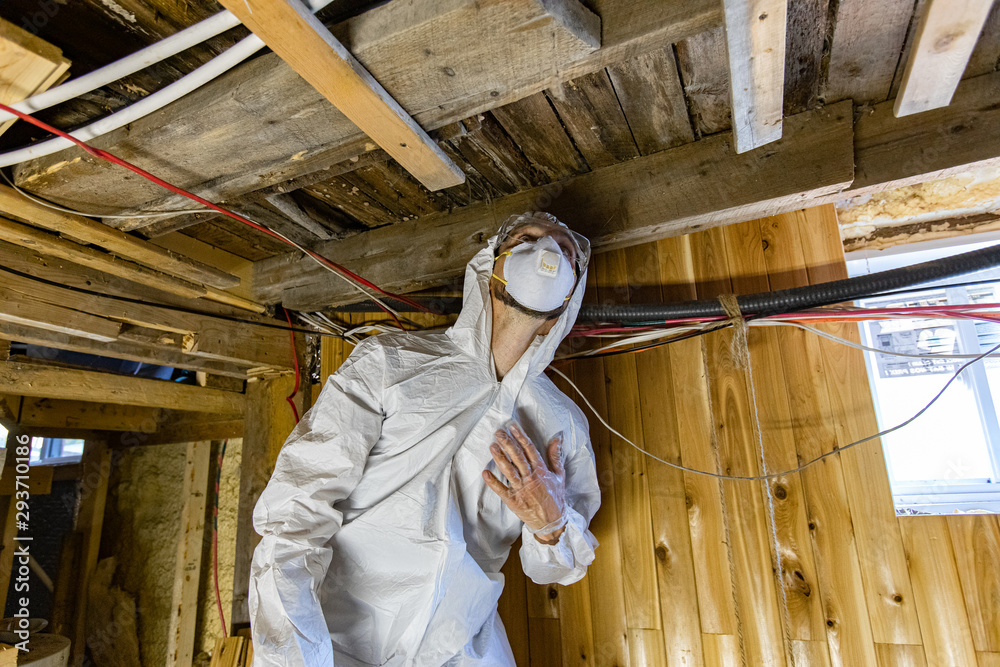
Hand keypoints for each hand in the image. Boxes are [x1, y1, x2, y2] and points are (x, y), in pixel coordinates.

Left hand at [483, 422, 566, 543]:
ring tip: (492, 446)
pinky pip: (501, 490)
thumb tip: (557, 437)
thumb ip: (555, 456)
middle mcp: (530, 478)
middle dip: (507, 443)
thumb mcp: (559, 475)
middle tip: (498, 432)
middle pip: (517, 457)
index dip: (521, 437)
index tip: (512, 427)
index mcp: (542, 471)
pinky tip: (485, 472)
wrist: (552, 522)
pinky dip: (493, 482)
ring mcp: (521, 489)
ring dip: (499, 458)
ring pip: (509, 470)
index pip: (530, 449)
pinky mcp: (513, 501)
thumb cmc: (555, 498)